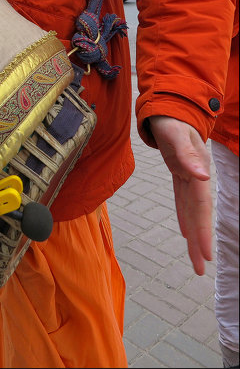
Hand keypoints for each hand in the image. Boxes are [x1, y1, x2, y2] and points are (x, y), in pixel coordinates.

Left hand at [148, 115, 213, 274]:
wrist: (171, 107)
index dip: (203, 230)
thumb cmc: (171, 120)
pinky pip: (184, 202)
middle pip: (198, 214)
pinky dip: (185, 218)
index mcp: (196, 171)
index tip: (205, 253)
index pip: (200, 206)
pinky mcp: (180, 175)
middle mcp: (195, 177)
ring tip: (197, 259)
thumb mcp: (175, 135)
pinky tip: (185, 233)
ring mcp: (188, 177)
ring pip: (192, 211)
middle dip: (200, 242)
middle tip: (200, 269)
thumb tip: (202, 176)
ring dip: (194, 235)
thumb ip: (187, 155)